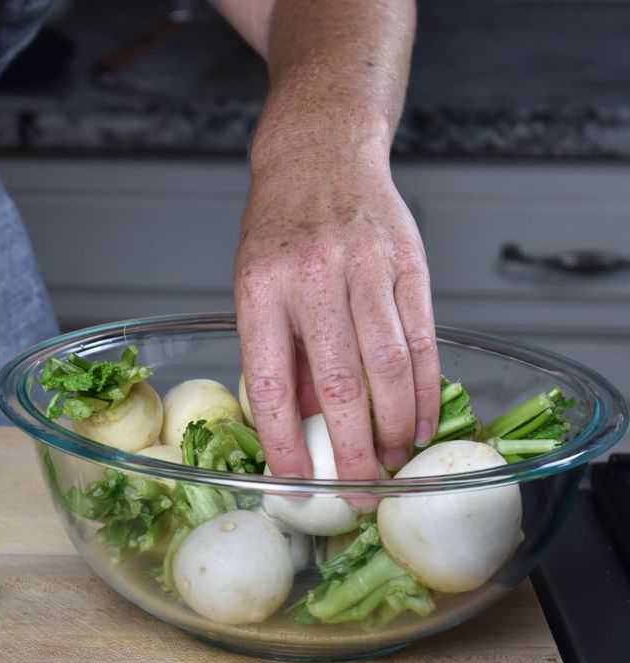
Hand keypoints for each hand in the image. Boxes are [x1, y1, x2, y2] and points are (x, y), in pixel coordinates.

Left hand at [234, 148, 440, 480]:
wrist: (320, 153)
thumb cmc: (278, 231)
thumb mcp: (254, 288)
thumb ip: (277, 355)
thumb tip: (296, 430)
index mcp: (259, 292)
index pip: (269, 384)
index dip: (282, 444)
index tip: (293, 488)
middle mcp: (312, 280)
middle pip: (338, 384)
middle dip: (352, 450)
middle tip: (360, 493)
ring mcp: (364, 269)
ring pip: (387, 366)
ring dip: (394, 426)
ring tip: (394, 463)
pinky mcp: (407, 262)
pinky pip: (422, 338)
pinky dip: (424, 389)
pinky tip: (421, 422)